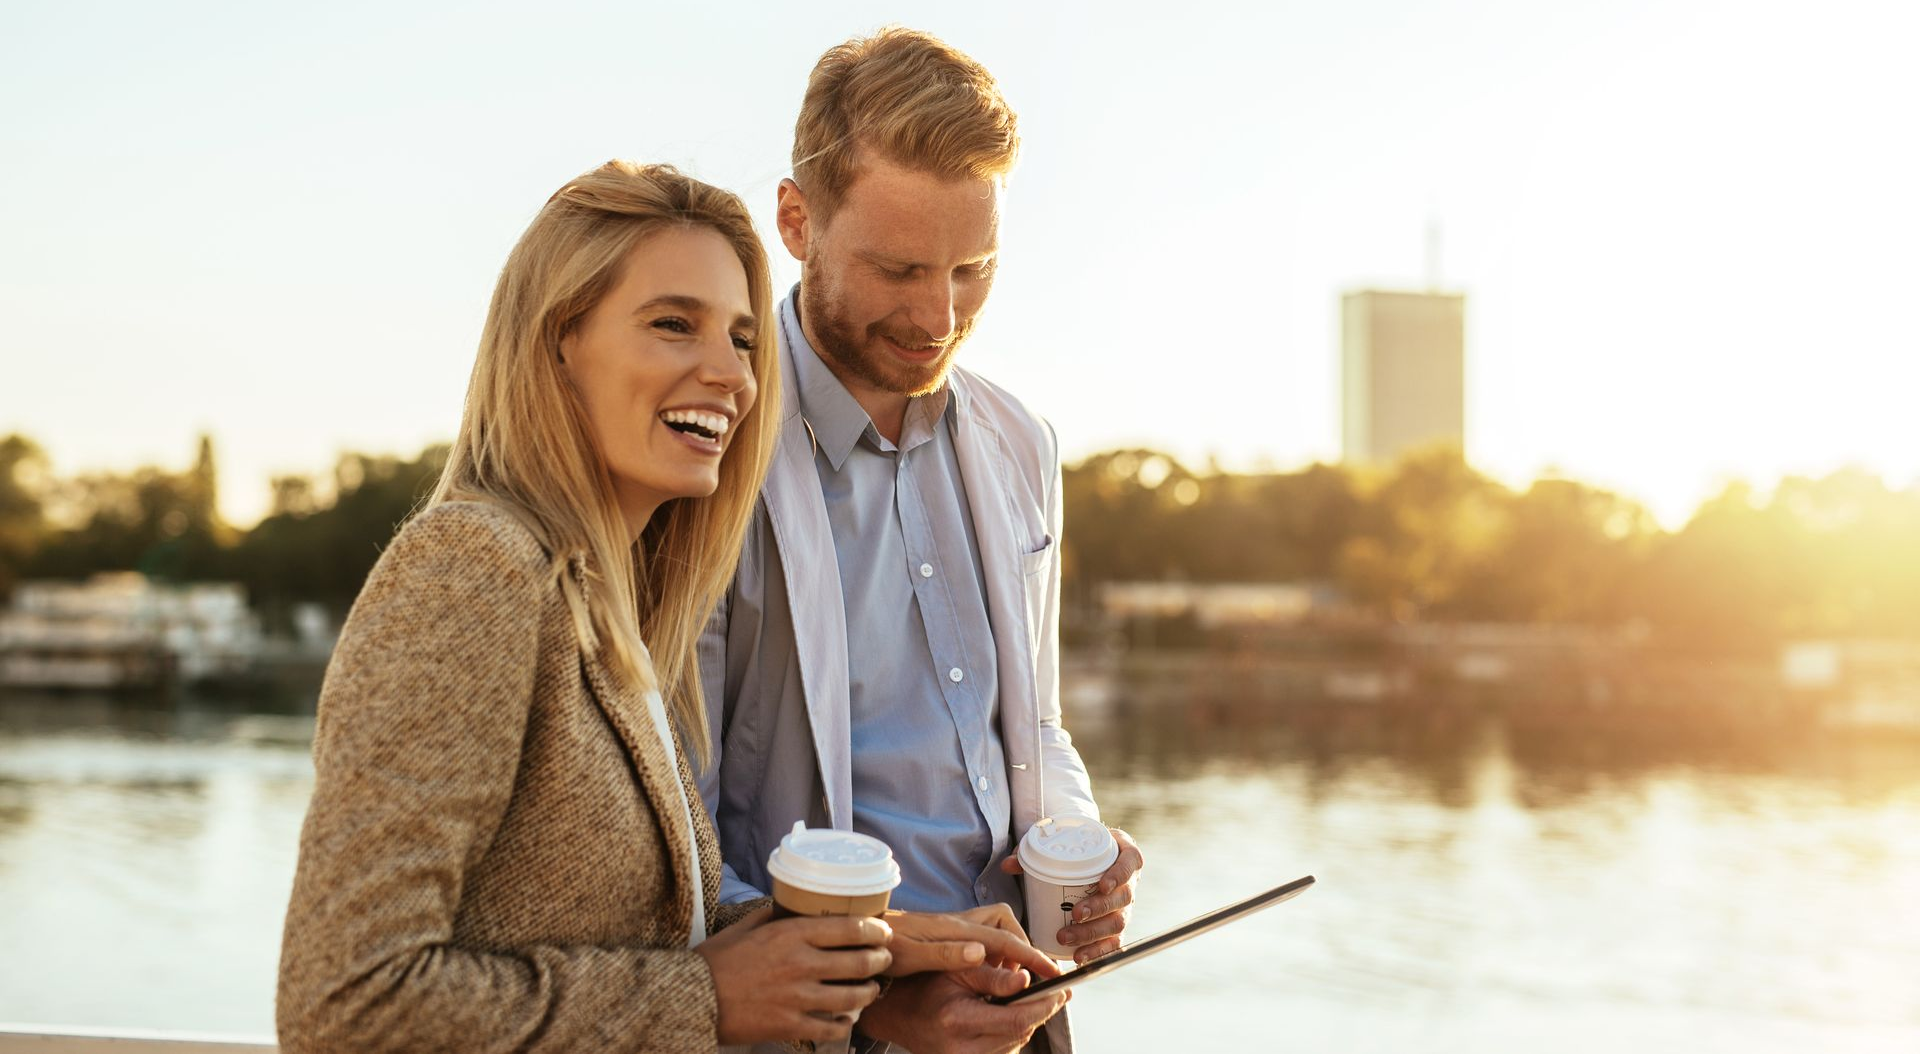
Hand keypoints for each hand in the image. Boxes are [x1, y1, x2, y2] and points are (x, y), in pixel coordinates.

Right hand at [694, 906, 891, 1045]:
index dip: (873, 930)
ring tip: (872, 989)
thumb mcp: (744, 928)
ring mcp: (797, 997)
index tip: (883, 931)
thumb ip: (771, 916)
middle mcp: (800, 964)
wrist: (693, 998)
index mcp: (790, 935)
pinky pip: (830, 1026)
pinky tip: (847, 1020)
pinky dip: (844, 1024)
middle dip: (879, 961)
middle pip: (857, 963)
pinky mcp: (790, 1025)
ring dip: (868, 992)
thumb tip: (787, 906)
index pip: (847, 928)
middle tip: (884, 959)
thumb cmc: (716, 961)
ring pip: (851, 997)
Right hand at [858, 963, 1069, 1053]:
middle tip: (1060, 993)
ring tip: (1039, 1000)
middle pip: (1021, 1034)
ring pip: (1016, 1044)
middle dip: (1043, 1012)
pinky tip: (1014, 1015)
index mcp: (958, 1020)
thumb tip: (1027, 978)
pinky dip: (1014, 1032)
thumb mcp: (957, 970)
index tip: (1062, 991)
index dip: (1044, 1006)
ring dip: (1030, 1022)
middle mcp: (962, 1049)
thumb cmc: (925, 986)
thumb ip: (993, 976)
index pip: (1017, 1020)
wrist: (899, 1015)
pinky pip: (1004, 1051)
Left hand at [882, 904, 1062, 980]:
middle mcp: (959, 923)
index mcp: (956, 929)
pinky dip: (994, 952)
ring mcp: (954, 927)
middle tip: (1031, 976)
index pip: (1004, 940)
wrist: (862, 935)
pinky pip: (982, 938)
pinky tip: (989, 972)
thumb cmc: (883, 948)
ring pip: (994, 929)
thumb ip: (948, 954)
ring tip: (1013, 977)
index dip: (1030, 956)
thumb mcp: (913, 957)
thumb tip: (982, 952)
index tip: (1052, 972)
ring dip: (1008, 949)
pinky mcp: (948, 934)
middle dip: (1023, 947)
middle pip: (1005, 926)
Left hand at [1001, 826, 1143, 962]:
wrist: (1091, 860)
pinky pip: (1113, 943)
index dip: (1119, 875)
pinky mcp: (1116, 927)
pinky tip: (1078, 957)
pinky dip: (1096, 952)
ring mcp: (1124, 907)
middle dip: (1099, 909)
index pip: (1130, 863)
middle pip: (1123, 898)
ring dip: (1092, 933)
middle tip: (1075, 914)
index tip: (1102, 885)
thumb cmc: (1077, 850)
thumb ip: (1033, 851)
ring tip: (1065, 937)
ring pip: (1118, 923)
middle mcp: (1129, 883)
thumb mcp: (1061, 842)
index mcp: (1123, 855)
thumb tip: (1008, 865)